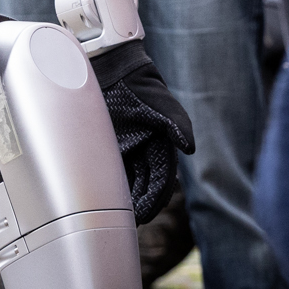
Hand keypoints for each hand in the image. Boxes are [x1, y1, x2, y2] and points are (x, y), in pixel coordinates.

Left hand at [90, 38, 195, 225]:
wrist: (111, 65)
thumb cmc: (140, 84)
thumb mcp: (160, 102)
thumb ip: (177, 123)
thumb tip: (189, 147)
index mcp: (160, 146)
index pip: (161, 180)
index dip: (155, 199)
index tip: (146, 214)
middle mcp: (142, 151)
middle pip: (144, 186)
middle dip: (139, 205)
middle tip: (128, 222)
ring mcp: (124, 149)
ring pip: (126, 182)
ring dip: (123, 200)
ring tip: (114, 216)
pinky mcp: (106, 145)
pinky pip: (107, 171)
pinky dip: (107, 186)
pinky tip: (98, 197)